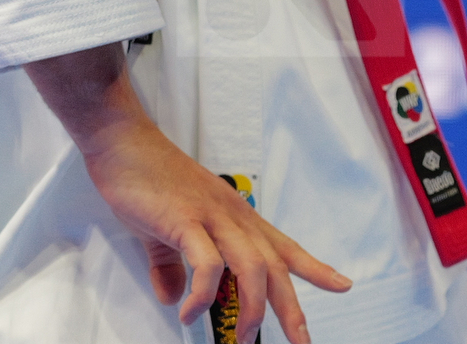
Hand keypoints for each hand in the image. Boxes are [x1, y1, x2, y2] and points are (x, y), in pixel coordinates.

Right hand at [26, 45, 351, 342]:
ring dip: (251, 308)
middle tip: (301, 340)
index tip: (342, 285)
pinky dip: (202, 294)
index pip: (283, 245)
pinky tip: (189, 312)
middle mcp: (232, 216)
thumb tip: (171, 296)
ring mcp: (211, 216)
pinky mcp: (185, 220)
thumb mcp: (165, 229)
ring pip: (251, 267)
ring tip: (242, 339)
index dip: (314, 267)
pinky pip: (207, 264)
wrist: (123, 142)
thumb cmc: (147, 179)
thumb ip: (172, 264)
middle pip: (274, 265)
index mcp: (234, 217)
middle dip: (291, 307)